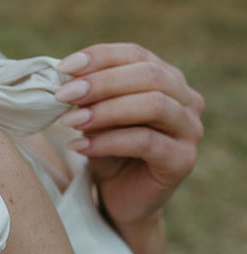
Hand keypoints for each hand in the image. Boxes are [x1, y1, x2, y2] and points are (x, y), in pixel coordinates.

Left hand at [55, 43, 204, 225]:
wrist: (120, 198)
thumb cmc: (108, 151)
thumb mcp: (95, 116)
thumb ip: (89, 95)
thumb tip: (68, 76)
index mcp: (168, 78)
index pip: (136, 54)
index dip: (100, 57)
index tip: (63, 68)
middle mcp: (187, 99)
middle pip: (149, 75)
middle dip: (102, 83)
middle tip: (63, 95)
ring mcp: (191, 130)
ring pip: (153, 105)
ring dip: (106, 110)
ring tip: (70, 121)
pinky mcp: (183, 160)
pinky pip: (146, 142)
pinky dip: (108, 141)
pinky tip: (80, 146)